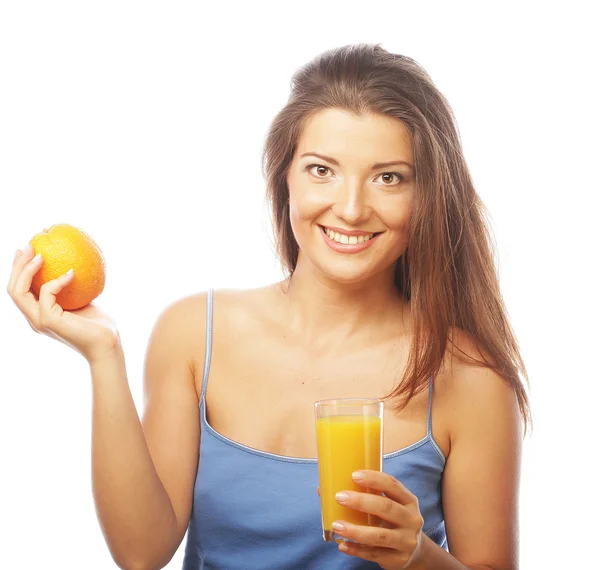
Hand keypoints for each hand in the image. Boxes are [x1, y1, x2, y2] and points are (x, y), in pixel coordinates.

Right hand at [7, 245, 120, 363]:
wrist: (107, 345)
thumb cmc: (99, 325)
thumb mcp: (82, 301)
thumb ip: (72, 288)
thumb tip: (72, 265)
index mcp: (39, 314)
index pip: (19, 291)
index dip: (19, 270)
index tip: (28, 250)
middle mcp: (34, 319)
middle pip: (12, 289)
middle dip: (17, 265)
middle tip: (30, 245)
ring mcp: (39, 321)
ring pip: (18, 292)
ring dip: (26, 269)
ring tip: (39, 254)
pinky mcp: (49, 321)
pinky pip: (47, 293)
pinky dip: (57, 281)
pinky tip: (71, 273)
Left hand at [331, 470, 424, 568]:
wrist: (414, 552)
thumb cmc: (393, 520)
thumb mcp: (389, 505)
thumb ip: (365, 495)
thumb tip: (323, 489)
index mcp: (408, 500)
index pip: (392, 485)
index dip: (374, 478)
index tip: (354, 475)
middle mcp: (411, 519)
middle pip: (386, 507)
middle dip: (361, 502)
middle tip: (340, 497)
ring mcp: (406, 541)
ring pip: (379, 535)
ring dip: (355, 530)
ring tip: (336, 525)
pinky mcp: (398, 559)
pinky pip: (374, 554)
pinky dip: (356, 550)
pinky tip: (343, 545)